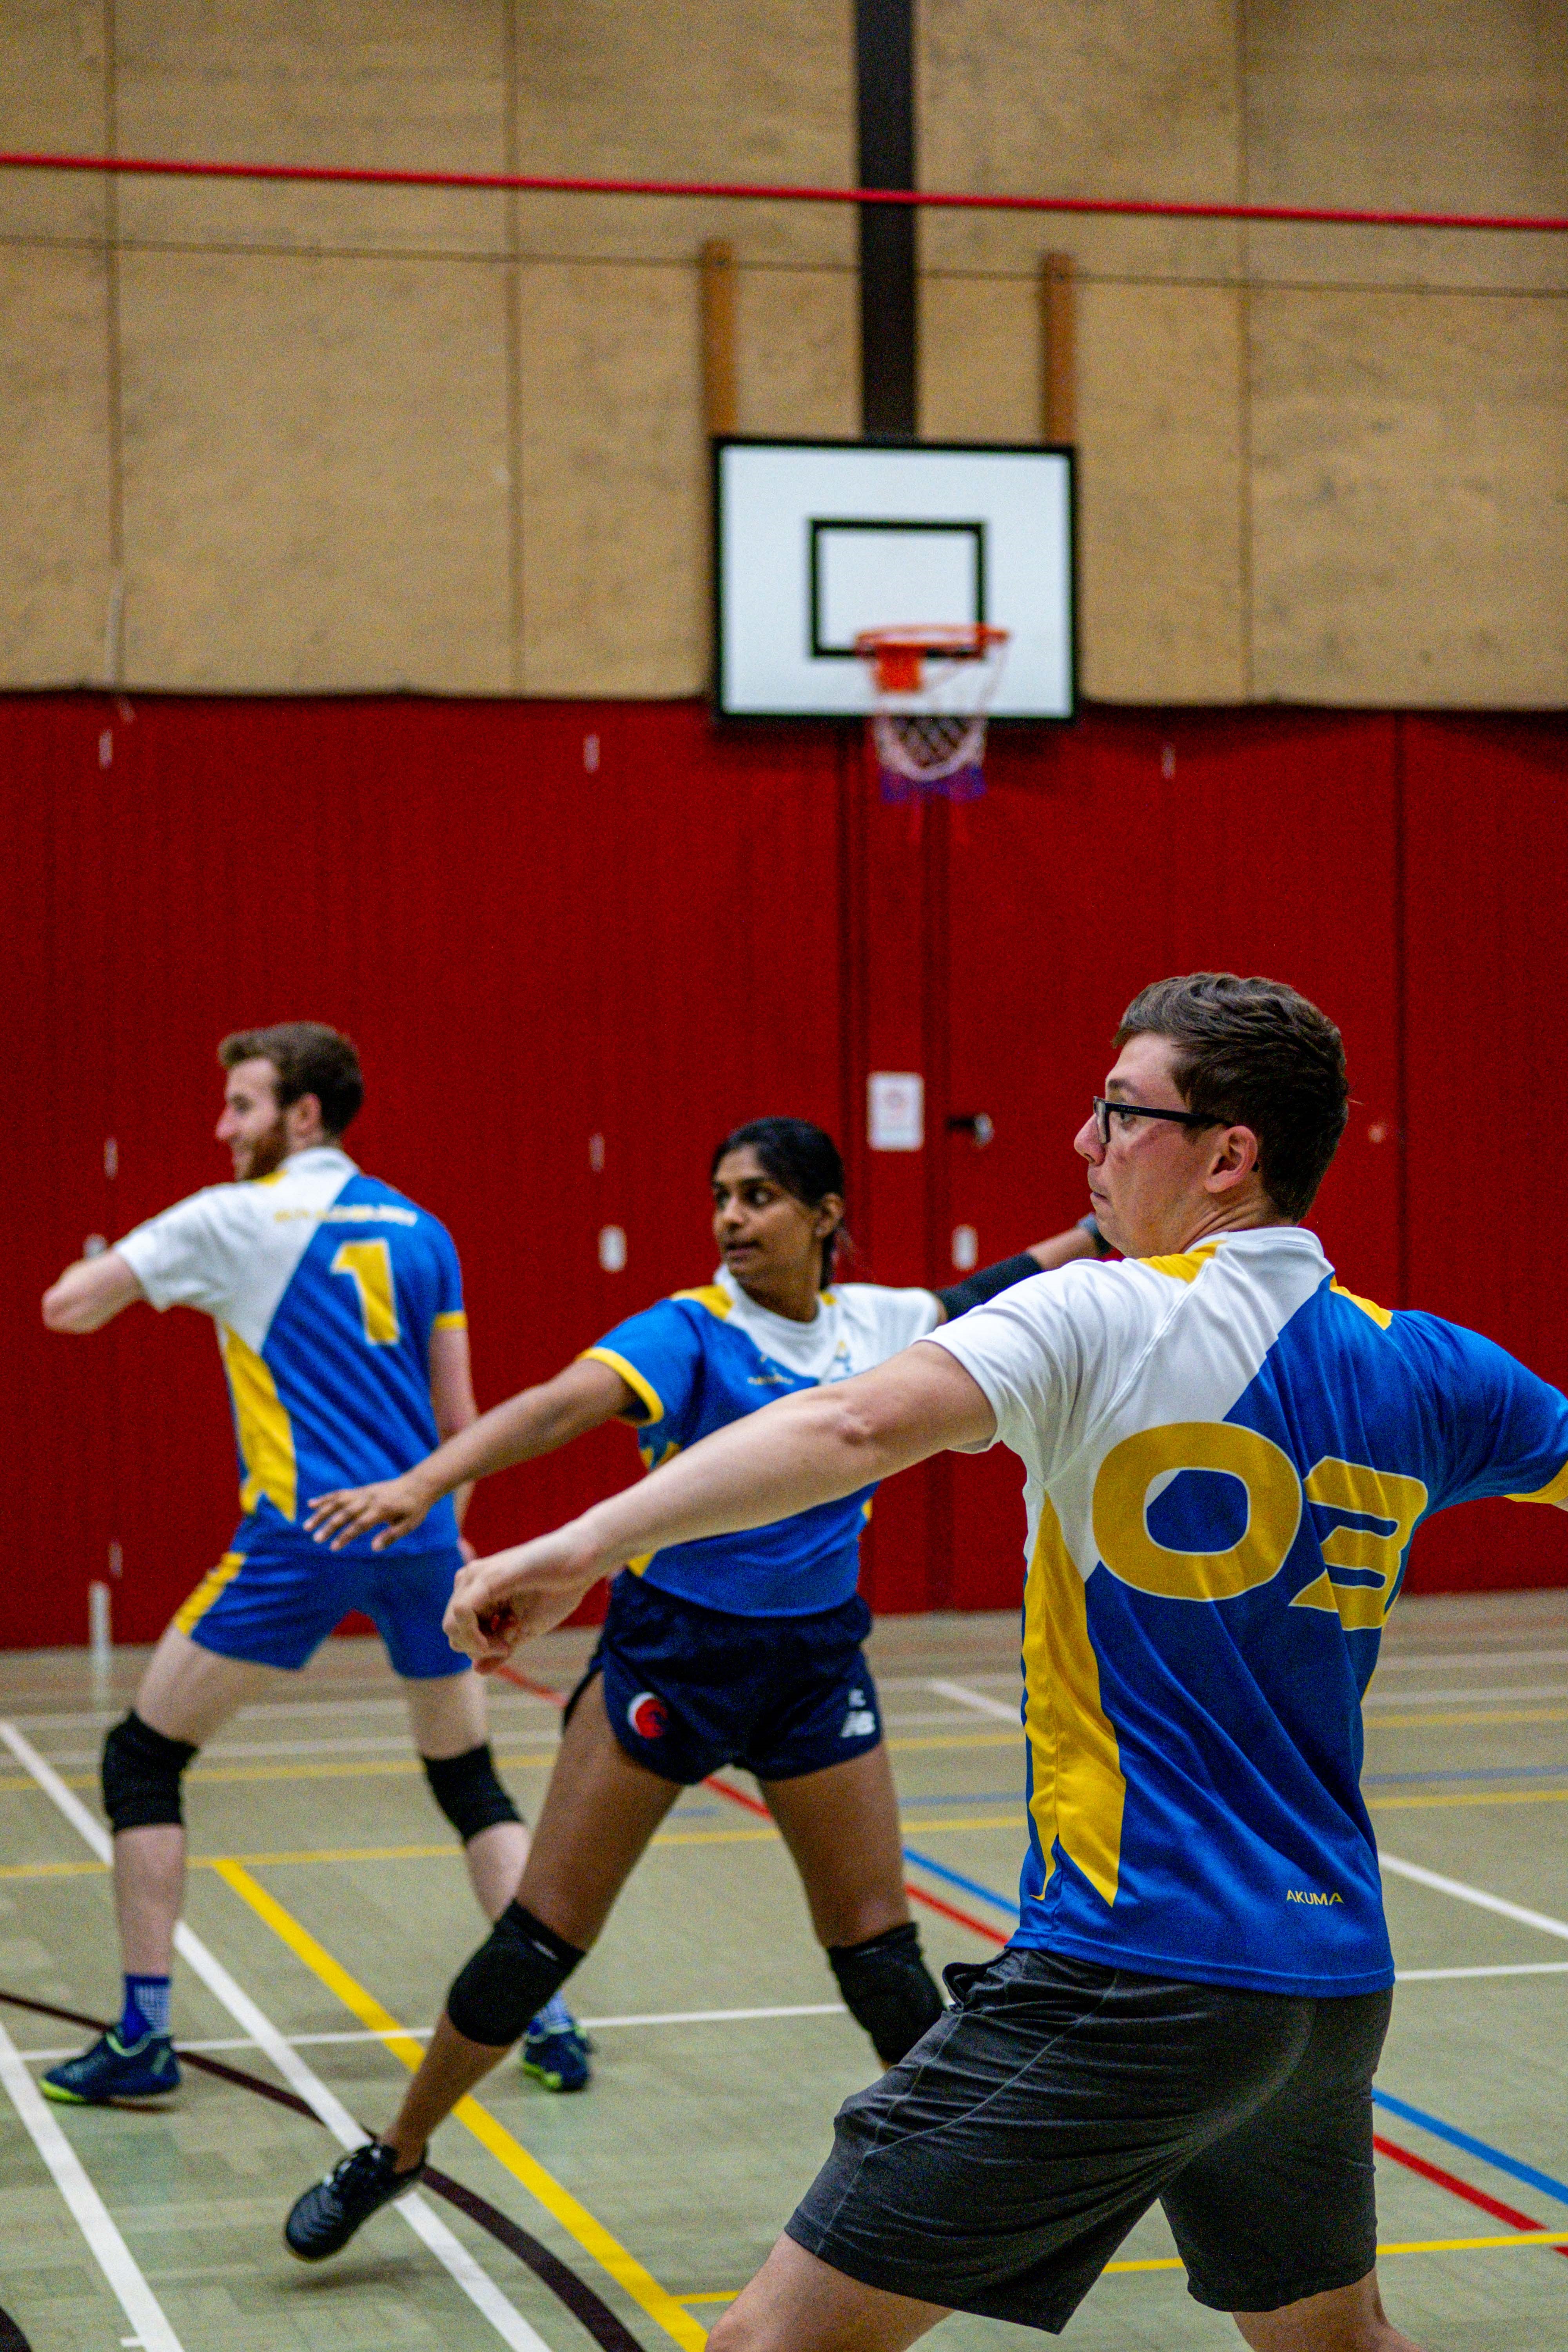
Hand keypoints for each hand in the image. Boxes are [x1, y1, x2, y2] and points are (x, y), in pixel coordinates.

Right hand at [305, 1472, 434, 1551]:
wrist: (418, 1484)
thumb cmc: (415, 1508)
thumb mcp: (410, 1524)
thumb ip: (392, 1536)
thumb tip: (373, 1548)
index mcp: (382, 1509)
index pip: (359, 1524)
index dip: (345, 1536)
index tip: (333, 1547)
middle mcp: (369, 1499)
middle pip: (345, 1513)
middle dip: (329, 1526)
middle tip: (316, 1539)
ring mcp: (363, 1492)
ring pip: (337, 1501)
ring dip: (321, 1513)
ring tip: (306, 1526)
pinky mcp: (361, 1490)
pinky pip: (340, 1493)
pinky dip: (325, 1498)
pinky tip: (311, 1504)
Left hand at [443, 1527, 603, 1672]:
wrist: (580, 1564)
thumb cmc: (557, 1591)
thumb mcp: (524, 1630)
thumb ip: (499, 1649)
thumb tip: (477, 1671)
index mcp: (478, 1594)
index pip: (459, 1633)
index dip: (480, 1650)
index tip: (509, 1649)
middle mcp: (470, 1583)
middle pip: (452, 1632)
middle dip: (477, 1649)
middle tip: (508, 1646)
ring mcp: (476, 1577)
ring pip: (451, 1625)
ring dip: (479, 1644)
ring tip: (510, 1636)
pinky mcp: (486, 1577)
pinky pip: (462, 1613)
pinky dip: (476, 1635)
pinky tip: (501, 1640)